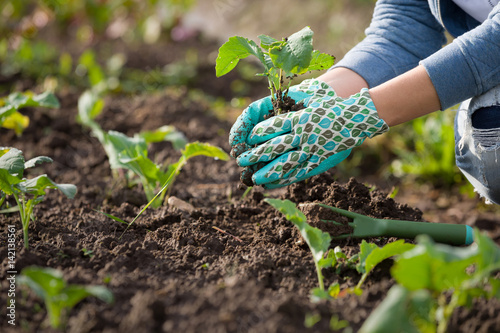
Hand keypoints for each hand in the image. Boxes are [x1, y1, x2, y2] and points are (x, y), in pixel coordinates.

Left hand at [236, 79, 388, 187]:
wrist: (356, 119)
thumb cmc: (329, 107)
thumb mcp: (309, 102)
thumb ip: (290, 110)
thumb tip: (267, 119)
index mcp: (301, 117)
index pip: (275, 126)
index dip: (259, 133)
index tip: (248, 138)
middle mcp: (305, 134)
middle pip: (277, 147)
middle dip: (257, 155)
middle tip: (242, 161)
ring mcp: (313, 150)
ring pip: (287, 163)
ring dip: (268, 172)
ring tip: (254, 178)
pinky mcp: (320, 161)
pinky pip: (300, 172)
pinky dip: (284, 179)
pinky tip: (272, 184)